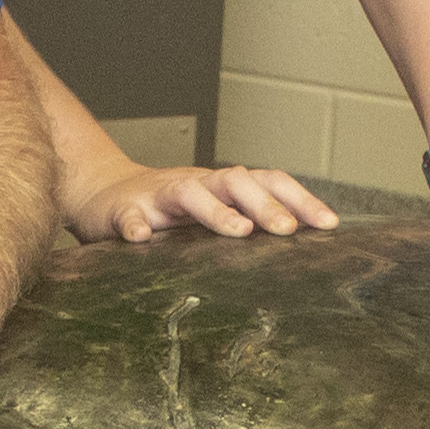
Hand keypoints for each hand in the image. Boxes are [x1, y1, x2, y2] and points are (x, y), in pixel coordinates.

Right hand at [67, 161, 337, 244]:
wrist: (101, 193)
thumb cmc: (166, 210)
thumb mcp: (210, 212)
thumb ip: (246, 222)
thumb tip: (302, 247)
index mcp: (221, 187)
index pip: (267, 182)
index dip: (299, 199)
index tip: (328, 224)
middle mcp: (195, 184)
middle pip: (234, 181)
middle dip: (265, 204)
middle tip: (289, 230)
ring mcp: (157, 195)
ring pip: (189, 192)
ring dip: (215, 210)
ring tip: (238, 231)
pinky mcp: (121, 211)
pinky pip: (129, 217)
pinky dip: (135, 226)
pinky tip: (142, 238)